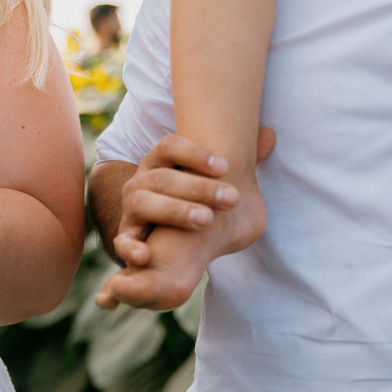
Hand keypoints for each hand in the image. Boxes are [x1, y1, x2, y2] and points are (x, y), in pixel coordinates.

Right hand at [110, 127, 274, 267]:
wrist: (164, 236)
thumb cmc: (193, 201)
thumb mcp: (213, 182)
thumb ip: (238, 161)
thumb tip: (269, 135)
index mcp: (160, 161)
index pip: (169, 145)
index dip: (195, 153)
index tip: (226, 166)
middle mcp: (141, 181)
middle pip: (162, 177)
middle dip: (197, 187)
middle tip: (231, 198)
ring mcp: (130, 209)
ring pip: (141, 202)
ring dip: (174, 210)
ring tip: (206, 220)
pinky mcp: (126, 236)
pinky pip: (121, 241)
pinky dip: (129, 248)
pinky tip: (146, 256)